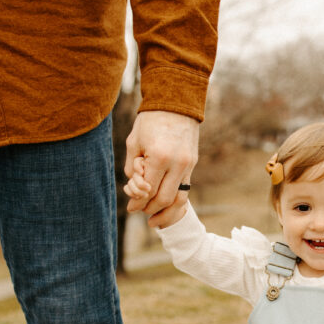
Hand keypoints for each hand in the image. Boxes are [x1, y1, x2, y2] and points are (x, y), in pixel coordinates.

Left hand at [124, 110, 197, 224]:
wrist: (176, 103)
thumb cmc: (150, 121)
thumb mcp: (134, 143)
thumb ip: (132, 167)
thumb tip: (135, 190)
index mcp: (159, 157)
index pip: (148, 190)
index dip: (138, 202)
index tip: (130, 208)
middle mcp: (177, 164)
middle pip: (164, 199)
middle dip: (150, 209)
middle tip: (140, 211)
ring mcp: (188, 165)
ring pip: (179, 199)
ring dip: (166, 212)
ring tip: (155, 220)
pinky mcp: (192, 165)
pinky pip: (185, 189)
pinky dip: (176, 202)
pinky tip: (167, 208)